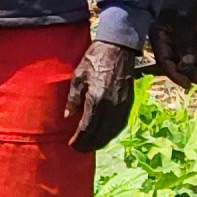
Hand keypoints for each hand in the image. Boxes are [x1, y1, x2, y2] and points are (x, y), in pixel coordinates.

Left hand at [62, 36, 138, 152]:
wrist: (118, 48)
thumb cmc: (95, 59)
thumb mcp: (78, 76)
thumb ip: (73, 98)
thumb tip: (67, 117)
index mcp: (97, 99)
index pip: (87, 128)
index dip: (79, 139)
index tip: (71, 145)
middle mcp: (111, 106)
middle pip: (100, 134)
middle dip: (88, 144)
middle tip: (78, 149)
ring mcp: (122, 106)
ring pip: (111, 132)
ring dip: (100, 141)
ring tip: (89, 145)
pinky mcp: (128, 103)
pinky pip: (119, 125)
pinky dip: (111, 134)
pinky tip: (103, 135)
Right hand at [146, 0, 196, 89]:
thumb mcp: (185, 20)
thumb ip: (185, 44)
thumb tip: (187, 67)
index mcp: (158, 35)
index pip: (164, 61)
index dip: (176, 74)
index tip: (189, 85)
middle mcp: (166, 38)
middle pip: (177, 62)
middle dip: (192, 72)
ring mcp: (178, 37)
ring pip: (189, 57)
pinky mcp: (189, 34)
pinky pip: (196, 50)